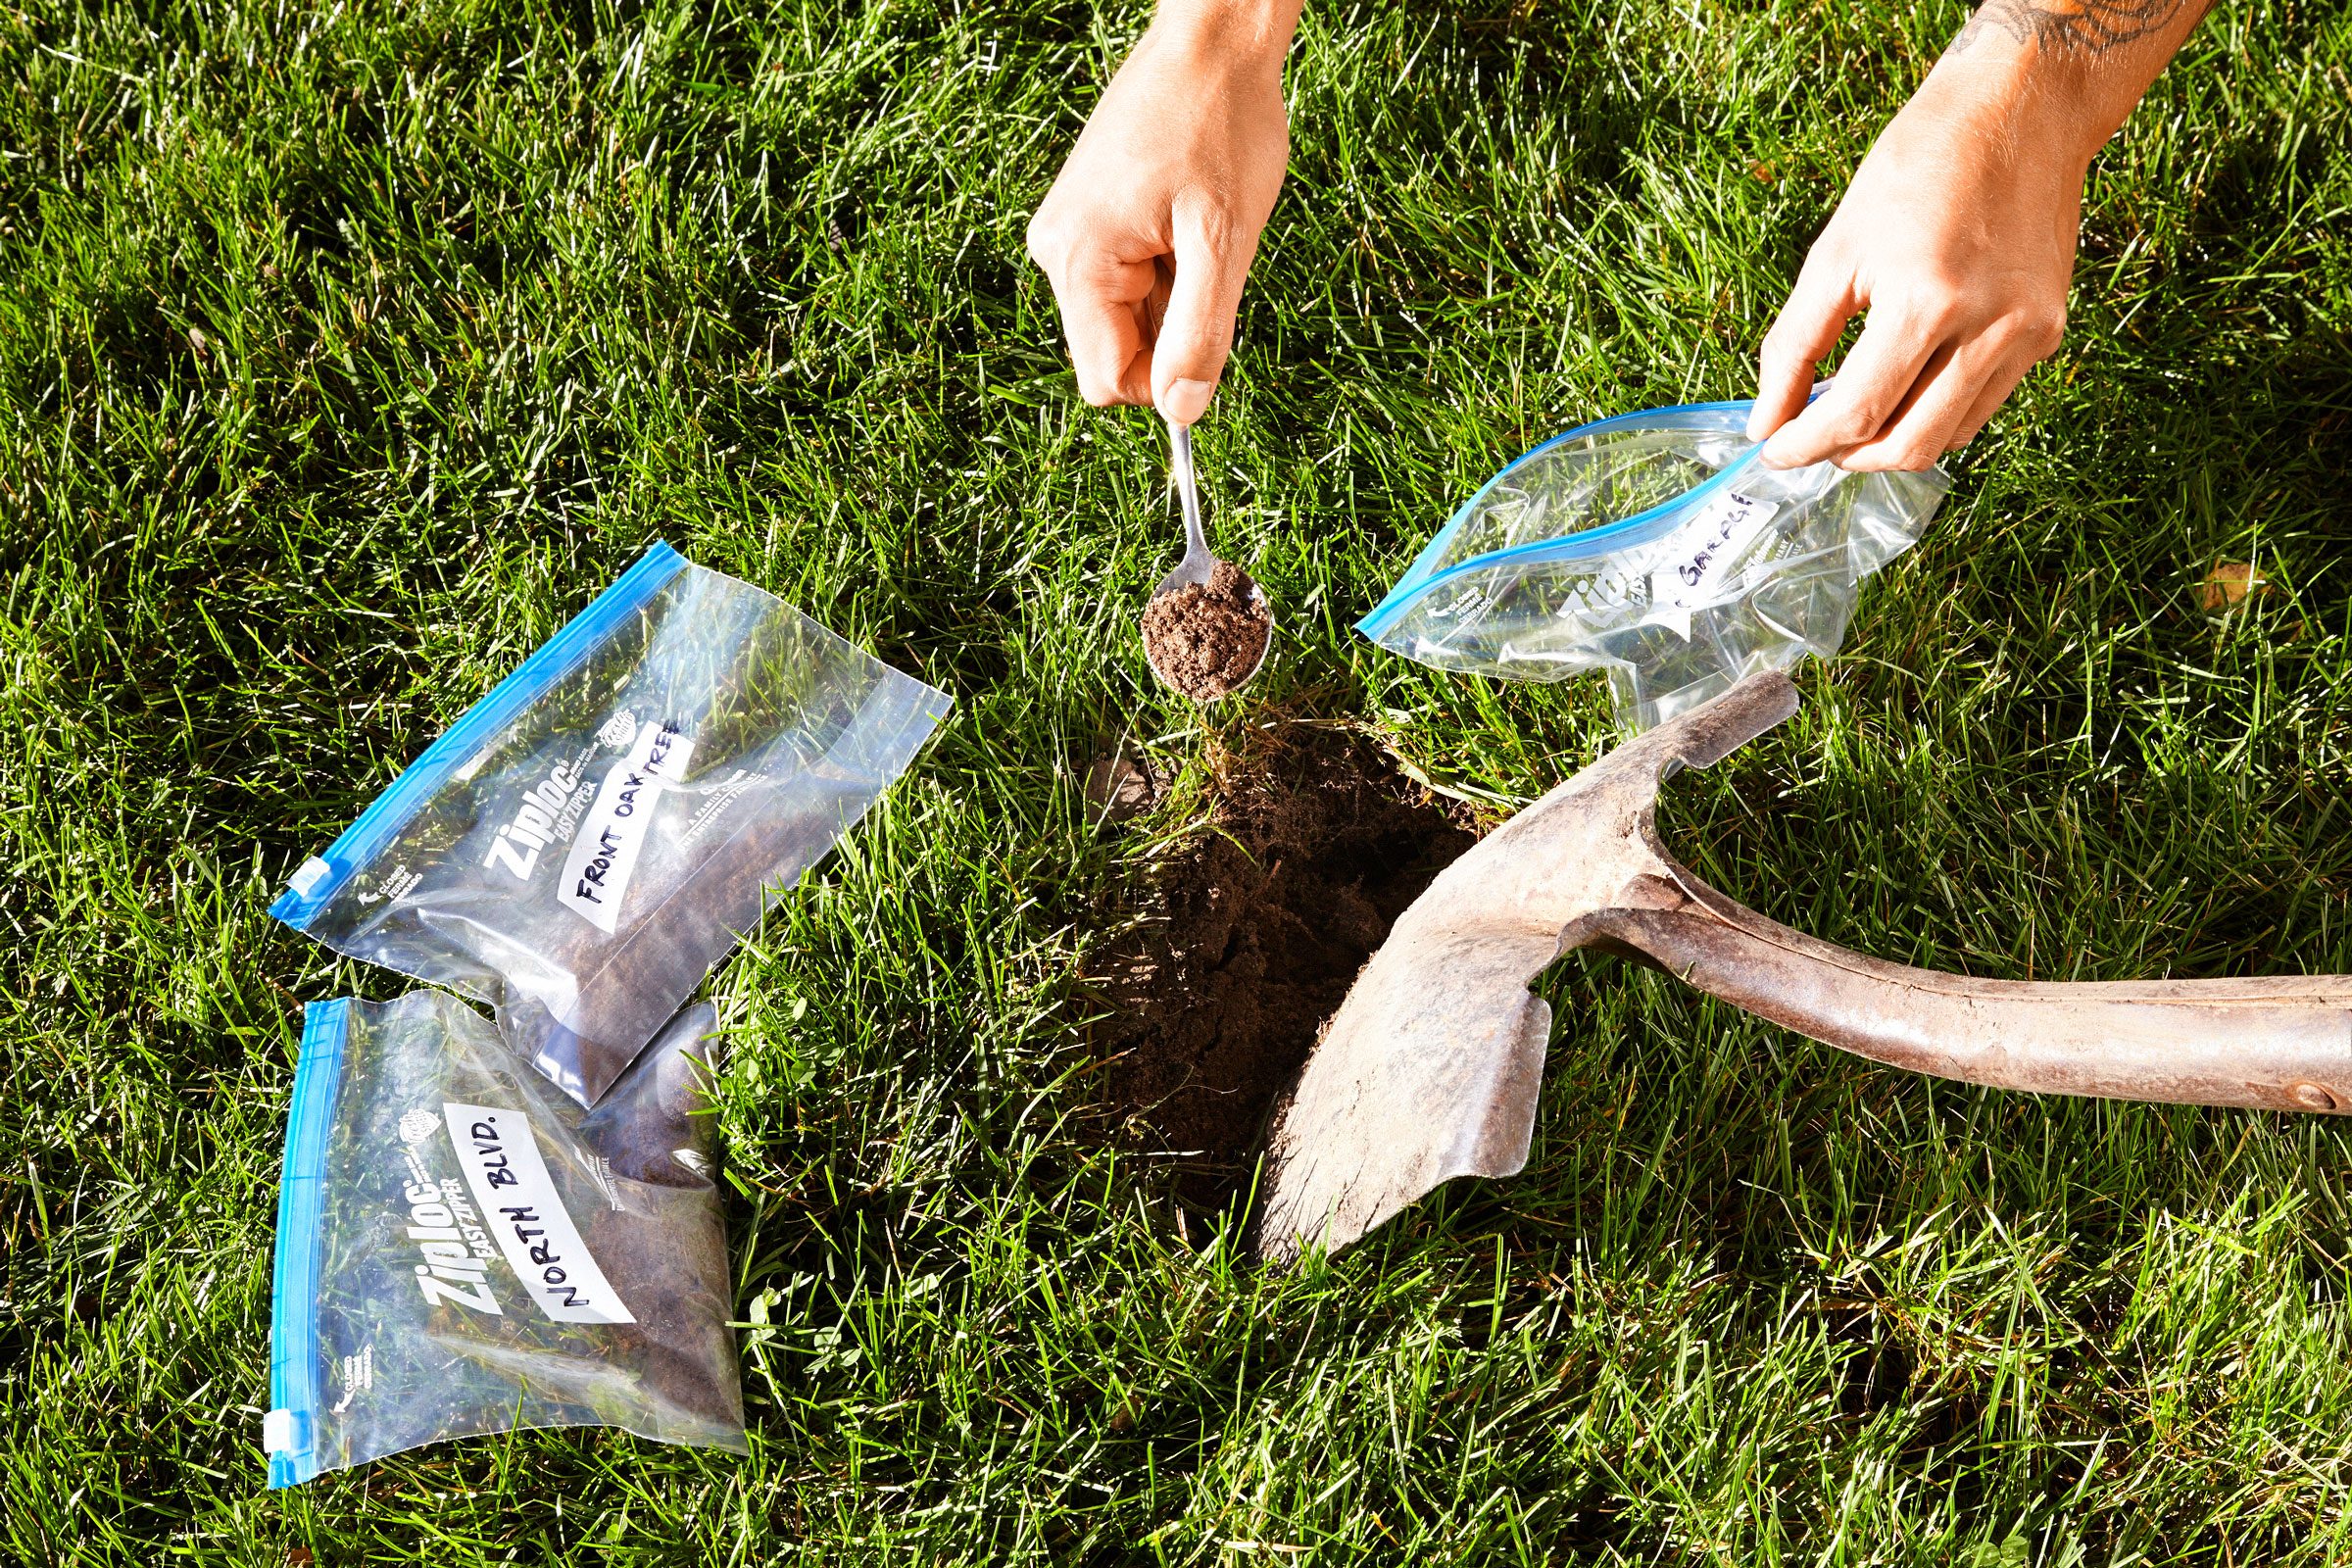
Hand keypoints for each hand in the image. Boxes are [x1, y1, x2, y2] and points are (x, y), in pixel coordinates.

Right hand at [1025, 7, 1296, 424]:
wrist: (1211, 40)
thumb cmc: (1220, 125)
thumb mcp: (1224, 242)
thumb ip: (1200, 334)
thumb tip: (1183, 412)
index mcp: (1078, 260)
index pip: (1106, 381)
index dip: (1164, 379)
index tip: (1209, 333)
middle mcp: (1056, 251)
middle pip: (1116, 351)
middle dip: (1172, 327)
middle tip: (1206, 261)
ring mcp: (1068, 233)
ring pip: (1126, 318)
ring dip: (1174, 295)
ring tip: (1196, 229)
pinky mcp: (1086, 219)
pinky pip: (1126, 281)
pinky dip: (1167, 268)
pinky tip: (1186, 218)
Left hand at [1747, 71, 2089, 470]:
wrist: (2018, 111)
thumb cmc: (1917, 167)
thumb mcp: (1836, 251)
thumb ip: (1795, 344)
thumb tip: (1765, 421)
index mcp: (1927, 301)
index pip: (1856, 413)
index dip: (1805, 444)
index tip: (1775, 450)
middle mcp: (1990, 328)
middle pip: (1908, 444)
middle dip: (1849, 456)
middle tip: (1812, 440)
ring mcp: (2028, 335)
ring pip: (1950, 437)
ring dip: (1892, 442)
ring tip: (1853, 414)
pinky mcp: (2048, 333)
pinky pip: (1983, 405)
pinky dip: (1935, 414)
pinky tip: (1904, 387)